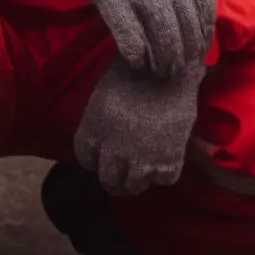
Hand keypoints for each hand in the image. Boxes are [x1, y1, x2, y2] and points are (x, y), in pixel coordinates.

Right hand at [45, 0, 215, 76]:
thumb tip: (201, 4)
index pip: (205, 5)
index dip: (206, 31)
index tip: (202, 47)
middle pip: (186, 25)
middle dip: (187, 52)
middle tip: (182, 67)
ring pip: (163, 35)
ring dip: (165, 59)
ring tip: (163, 71)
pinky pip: (131, 36)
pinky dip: (137, 54)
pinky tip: (137, 61)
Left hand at [70, 56, 203, 195]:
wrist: (168, 68)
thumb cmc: (133, 69)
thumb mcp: (106, 93)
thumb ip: (103, 119)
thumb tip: (110, 129)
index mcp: (92, 132)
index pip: (86, 159)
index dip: (96, 159)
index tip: (104, 154)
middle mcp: (111, 152)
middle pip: (108, 180)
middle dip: (116, 178)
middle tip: (125, 172)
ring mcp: (140, 160)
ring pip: (134, 186)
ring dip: (139, 180)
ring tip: (146, 170)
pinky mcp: (168, 161)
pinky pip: (164, 180)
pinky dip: (165, 174)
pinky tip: (167, 161)